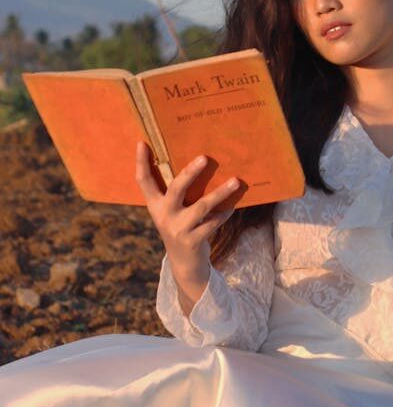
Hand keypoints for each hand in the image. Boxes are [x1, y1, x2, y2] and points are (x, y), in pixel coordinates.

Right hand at [135, 143, 239, 285]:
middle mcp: (164, 215)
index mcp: (155, 205)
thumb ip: (176, 192)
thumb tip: (197, 161)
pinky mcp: (193, 241)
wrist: (184, 265)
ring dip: (220, 193)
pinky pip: (213, 223)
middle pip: (176, 188)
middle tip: (204, 157)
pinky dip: (224, 214)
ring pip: (202, 206)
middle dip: (190, 172)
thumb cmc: (181, 227)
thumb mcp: (173, 211)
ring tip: (236, 180)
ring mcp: (178, 229)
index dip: (141, 162)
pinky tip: (232, 206)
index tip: (142, 142)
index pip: (144, 181)